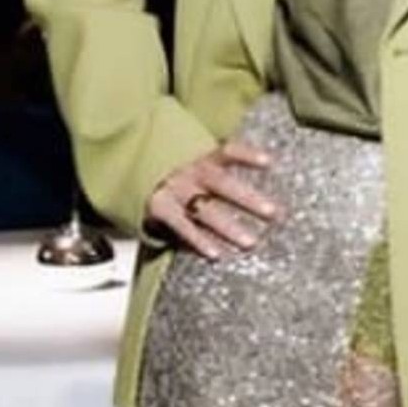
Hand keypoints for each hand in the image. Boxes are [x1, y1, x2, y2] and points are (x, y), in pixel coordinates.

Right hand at [146, 138, 282, 259]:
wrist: (134, 172)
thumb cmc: (180, 176)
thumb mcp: (201, 166)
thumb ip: (226, 176)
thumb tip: (269, 193)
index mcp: (203, 159)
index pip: (228, 152)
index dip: (247, 156)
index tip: (269, 162)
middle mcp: (190, 172)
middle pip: (222, 184)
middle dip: (248, 199)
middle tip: (273, 214)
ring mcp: (175, 190)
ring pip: (204, 209)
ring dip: (228, 227)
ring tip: (250, 243)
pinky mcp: (161, 208)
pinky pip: (182, 226)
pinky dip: (199, 241)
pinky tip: (217, 254)